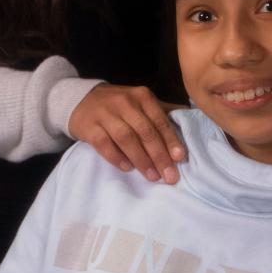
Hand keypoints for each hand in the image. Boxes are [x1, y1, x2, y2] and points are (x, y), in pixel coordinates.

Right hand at [68, 84, 186, 184]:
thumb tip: (191, 116)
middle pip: (145, 131)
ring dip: (141, 159)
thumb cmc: (117, 106)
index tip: (180, 158)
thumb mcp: (139, 102)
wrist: (80, 100)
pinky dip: (117, 157)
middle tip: (169, 175)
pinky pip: (104, 144)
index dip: (170, 140)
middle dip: (159, 155)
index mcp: (141, 96)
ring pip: (126, 138)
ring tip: (152, 176)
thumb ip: (161, 111)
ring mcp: (105, 113)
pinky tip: (127, 168)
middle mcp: (124, 102)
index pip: (159, 120)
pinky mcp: (88, 126)